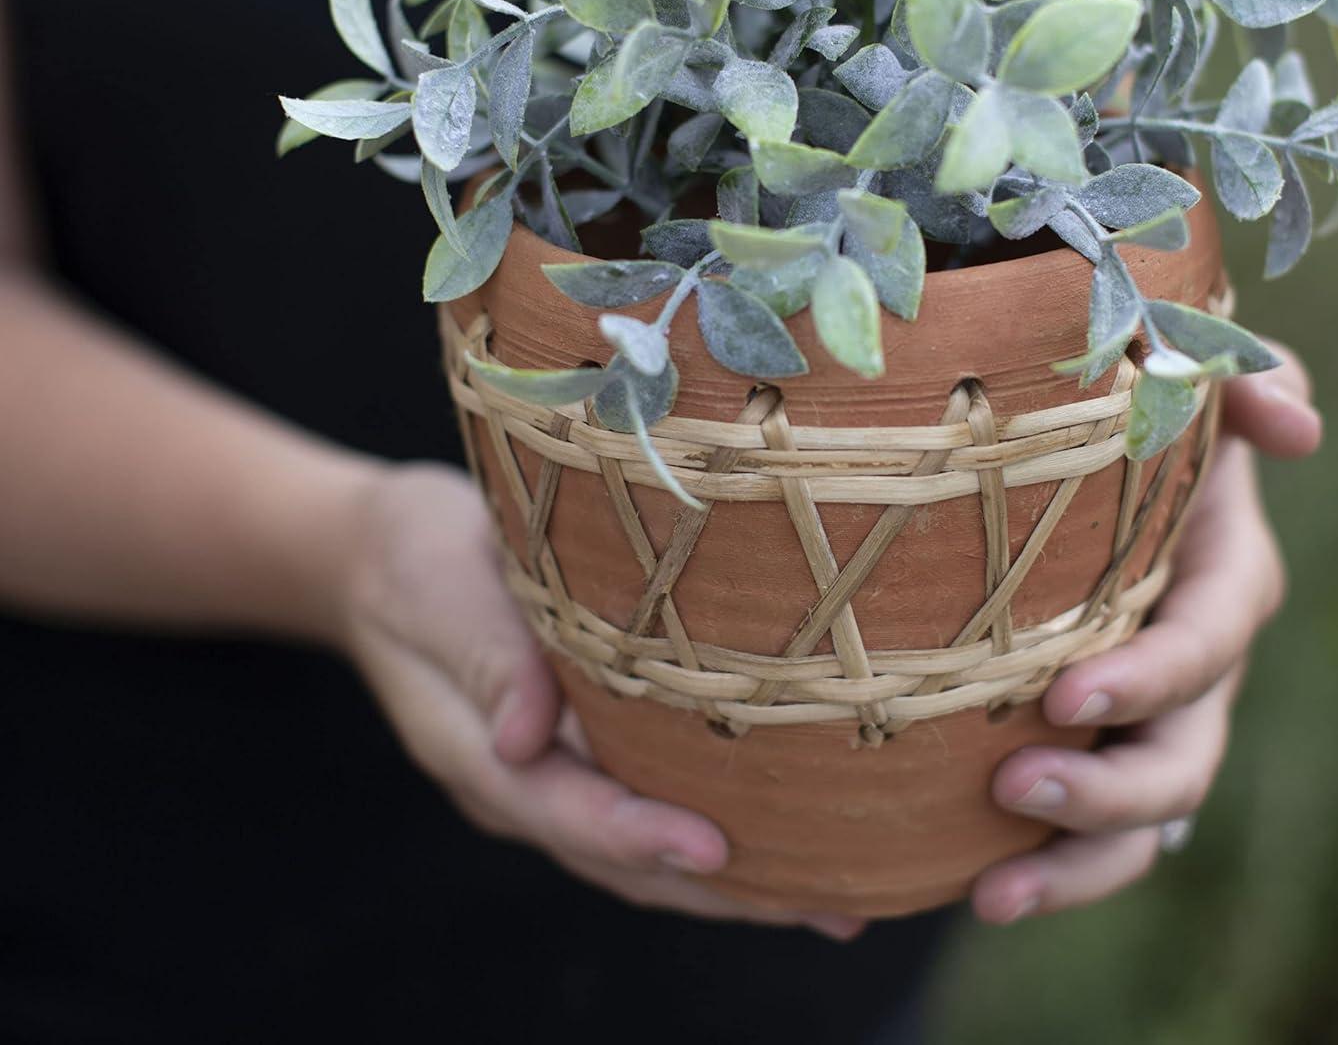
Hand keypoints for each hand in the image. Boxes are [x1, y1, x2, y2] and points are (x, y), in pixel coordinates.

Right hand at [335, 462, 864, 939]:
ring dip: (738, 875)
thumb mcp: (439, 593)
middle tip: (827, 908)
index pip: (572, 813)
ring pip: (650, 841)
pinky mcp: (584, 733)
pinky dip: (719, 815)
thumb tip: (525, 741)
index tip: (718, 851)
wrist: (384, 549)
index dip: (643, 836)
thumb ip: (485, 660)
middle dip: (727, 891)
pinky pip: (655, 790)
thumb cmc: (413, 560)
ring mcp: (557, 764)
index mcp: (482, 752)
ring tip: (833, 893)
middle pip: (630, 858)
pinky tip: (785, 821)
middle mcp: (528, 777)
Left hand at [972, 346, 1321, 924]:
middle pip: (1179, 760)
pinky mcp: (1083, 746)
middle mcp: (1190, 667)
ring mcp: (1140, 719)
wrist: (1065, 462)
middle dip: (1107, 791)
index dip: (1154, 676)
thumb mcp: (1185, 374)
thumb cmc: (1130, 413)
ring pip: (1138, 824)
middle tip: (1013, 787)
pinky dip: (1033, 872)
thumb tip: (1300, 428)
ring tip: (988, 893)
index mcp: (1217, 578)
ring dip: (1073, 864)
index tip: (1066, 693)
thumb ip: (1244, 376)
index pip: (1206, 639)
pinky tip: (957, 889)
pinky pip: (1078, 834)